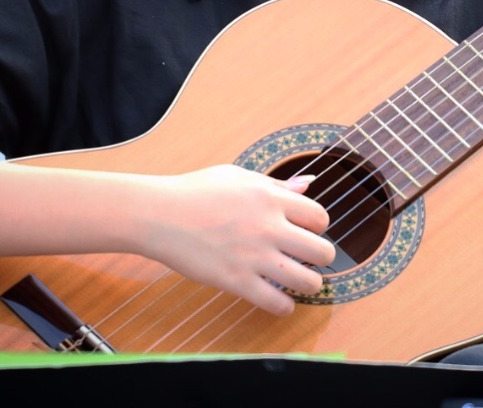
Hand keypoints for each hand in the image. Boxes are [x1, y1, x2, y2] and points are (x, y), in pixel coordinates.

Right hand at [138, 165, 334, 314]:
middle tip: (310, 259)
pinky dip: (285, 306)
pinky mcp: (236, 281)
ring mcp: (253, 256)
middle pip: (322, 251)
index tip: (307, 231)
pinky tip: (280, 301)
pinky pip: (276, 303)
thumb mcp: (240, 177)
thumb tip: (307, 183)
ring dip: (309, 284)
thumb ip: (276, 184)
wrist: (160, 214)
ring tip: (300, 282)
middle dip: (322, 258)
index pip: (319, 217)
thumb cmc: (198, 190)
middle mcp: (268, 226)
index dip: (318, 226)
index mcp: (271, 197)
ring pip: (307, 281)